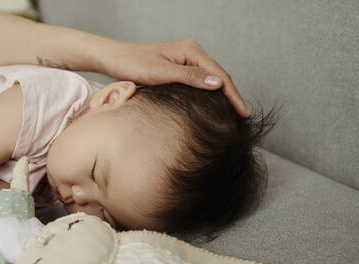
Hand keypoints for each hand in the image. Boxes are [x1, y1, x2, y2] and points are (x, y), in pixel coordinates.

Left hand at [102, 39, 249, 116]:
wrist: (115, 60)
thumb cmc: (133, 63)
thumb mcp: (162, 72)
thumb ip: (190, 78)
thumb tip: (218, 84)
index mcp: (191, 50)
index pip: (220, 75)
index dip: (233, 95)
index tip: (243, 113)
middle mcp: (191, 52)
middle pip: (219, 76)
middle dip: (232, 96)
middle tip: (242, 118)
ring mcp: (185, 60)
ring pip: (210, 80)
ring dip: (222, 96)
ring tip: (232, 115)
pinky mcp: (178, 68)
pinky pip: (200, 82)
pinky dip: (209, 94)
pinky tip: (212, 106)